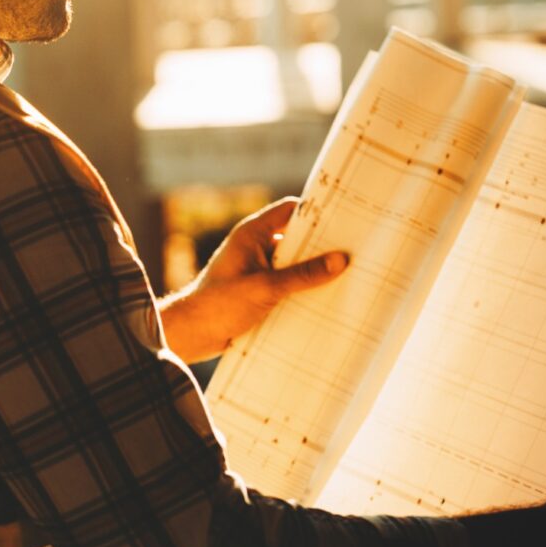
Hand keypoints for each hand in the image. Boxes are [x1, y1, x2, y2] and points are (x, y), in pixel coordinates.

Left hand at [157, 198, 349, 362]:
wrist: (190, 335)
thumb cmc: (218, 305)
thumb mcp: (266, 288)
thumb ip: (303, 274)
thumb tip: (340, 260)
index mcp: (252, 234)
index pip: (289, 211)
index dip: (316, 212)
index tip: (345, 219)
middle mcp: (255, 248)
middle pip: (295, 239)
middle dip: (321, 247)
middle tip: (355, 252)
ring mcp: (257, 270)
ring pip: (293, 265)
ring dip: (313, 273)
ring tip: (348, 278)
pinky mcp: (258, 291)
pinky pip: (287, 285)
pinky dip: (302, 290)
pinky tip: (325, 301)